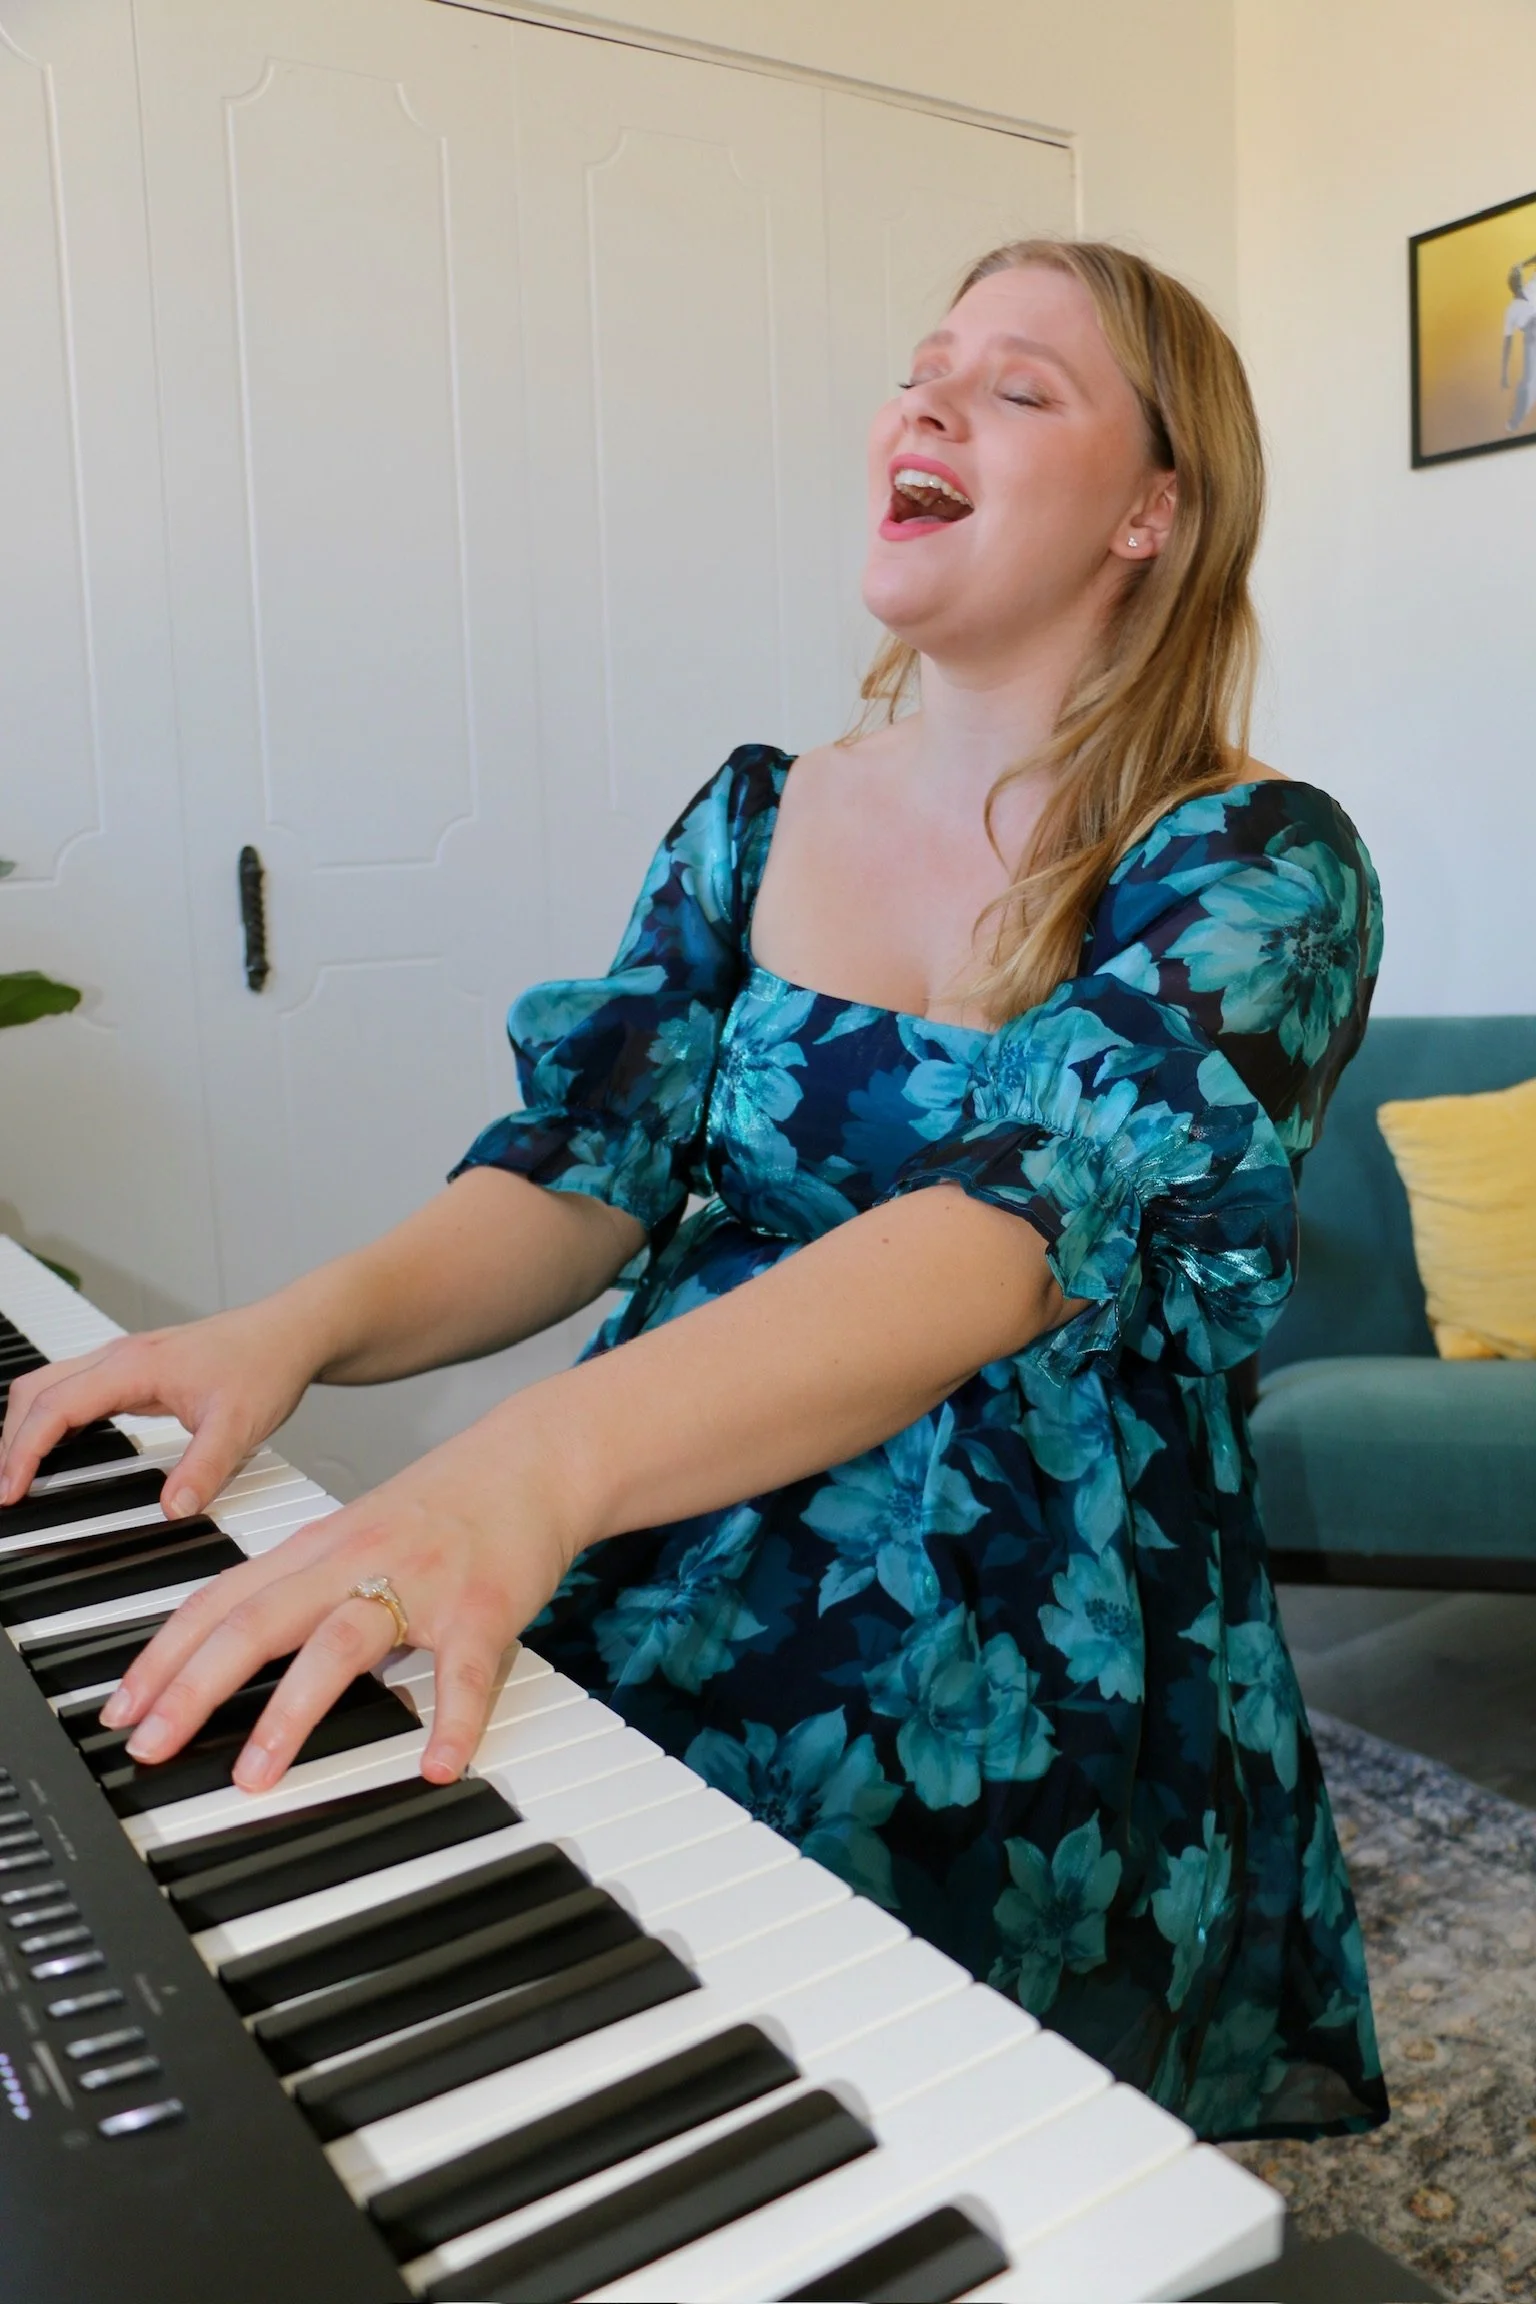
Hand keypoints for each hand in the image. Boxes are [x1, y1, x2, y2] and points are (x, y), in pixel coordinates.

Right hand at [0, 1301, 322, 1513]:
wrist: (291, 1332)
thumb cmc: (265, 1364)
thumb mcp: (240, 1425)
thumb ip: (205, 1468)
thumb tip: (175, 1508)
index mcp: (134, 1366)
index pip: (56, 1407)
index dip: (24, 1450)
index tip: (10, 1490)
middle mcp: (120, 1357)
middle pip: (36, 1392)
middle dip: (10, 1440)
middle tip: (6, 1490)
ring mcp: (124, 1360)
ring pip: (49, 1385)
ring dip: (26, 1425)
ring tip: (17, 1473)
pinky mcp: (134, 1369)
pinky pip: (73, 1388)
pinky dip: (51, 1417)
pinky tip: (55, 1445)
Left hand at [98, 1404, 581, 1787]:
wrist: (535, 1459)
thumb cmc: (445, 1505)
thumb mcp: (356, 1535)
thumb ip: (300, 1588)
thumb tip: (233, 1653)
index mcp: (318, 1547)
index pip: (222, 1599)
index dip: (165, 1654)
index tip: (121, 1710)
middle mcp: (356, 1560)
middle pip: (260, 1620)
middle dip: (195, 1685)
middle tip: (151, 1746)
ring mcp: (420, 1584)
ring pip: (341, 1642)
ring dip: (292, 1711)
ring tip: (257, 1774)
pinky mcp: (483, 1608)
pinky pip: (464, 1672)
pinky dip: (452, 1721)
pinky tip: (438, 1764)